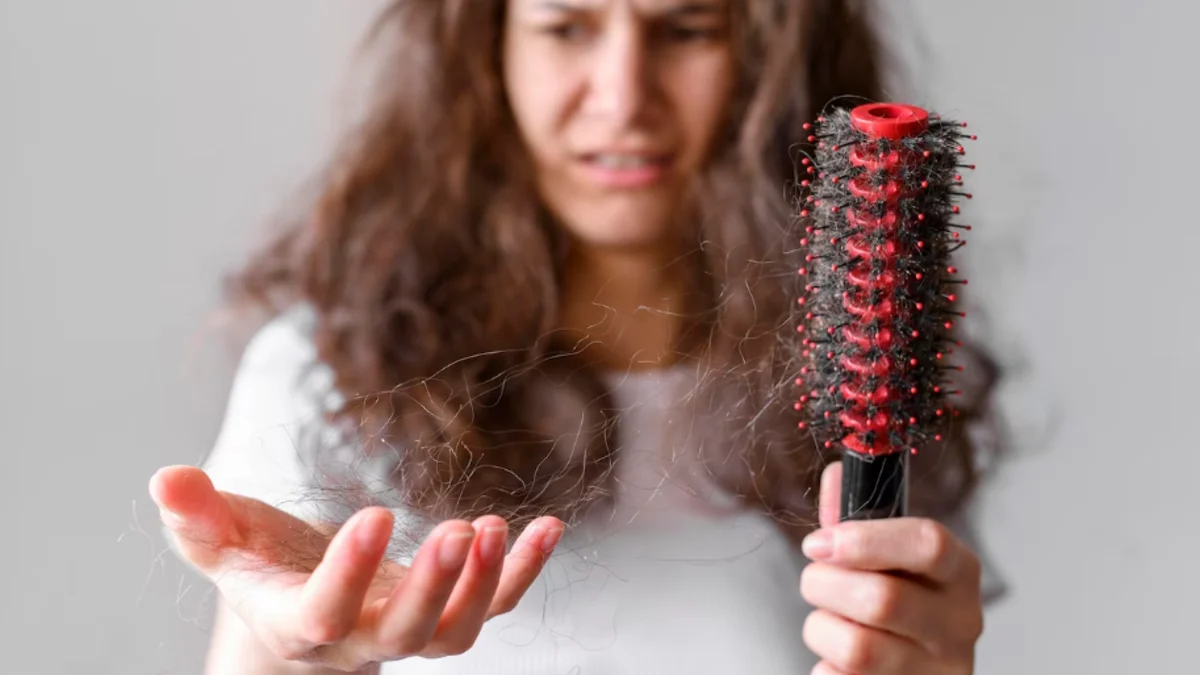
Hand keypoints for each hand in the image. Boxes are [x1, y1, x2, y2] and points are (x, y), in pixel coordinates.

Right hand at [149, 465, 562, 670]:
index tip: (375, 514)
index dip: (349, 573)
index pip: (324, 612)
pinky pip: (496, 604)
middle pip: (405, 633)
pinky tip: (549, 527)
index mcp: (299, 622)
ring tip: (497, 527)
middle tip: (460, 531)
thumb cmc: (259, 567)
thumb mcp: (222, 541)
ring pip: (455, 632)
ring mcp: (410, 630)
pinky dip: (524, 572)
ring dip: (485, 585)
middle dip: (435, 587)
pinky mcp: (447, 610)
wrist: (301, 607)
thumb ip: (197, 517)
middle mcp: (360, 639)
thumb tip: (165, 478)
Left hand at [799, 461, 983, 674]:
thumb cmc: (898, 607)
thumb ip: (857, 519)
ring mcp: (938, 672)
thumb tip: (835, 472)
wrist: (915, 674)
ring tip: (828, 622)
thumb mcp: (888, 558)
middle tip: (814, 581)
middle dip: (825, 585)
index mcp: (959, 573)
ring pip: (857, 647)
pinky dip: (824, 668)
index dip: (865, 540)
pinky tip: (838, 661)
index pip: (928, 544)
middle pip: (882, 599)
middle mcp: (960, 625)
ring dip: (821, 629)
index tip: (819, 542)